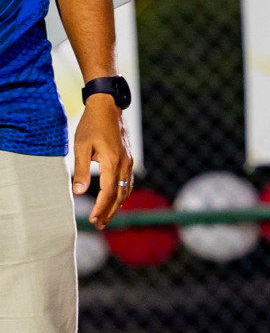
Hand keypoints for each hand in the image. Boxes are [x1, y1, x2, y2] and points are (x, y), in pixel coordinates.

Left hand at [74, 93, 133, 228]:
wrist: (108, 107)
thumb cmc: (91, 125)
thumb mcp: (81, 147)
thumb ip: (81, 170)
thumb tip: (79, 192)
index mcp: (112, 161)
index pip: (108, 192)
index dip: (101, 208)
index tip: (92, 220)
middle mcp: (124, 163)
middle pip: (120, 194)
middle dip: (110, 211)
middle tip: (100, 226)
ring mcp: (128, 161)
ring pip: (126, 189)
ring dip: (117, 205)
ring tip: (107, 217)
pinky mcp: (128, 158)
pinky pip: (128, 181)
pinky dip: (122, 194)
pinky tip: (115, 199)